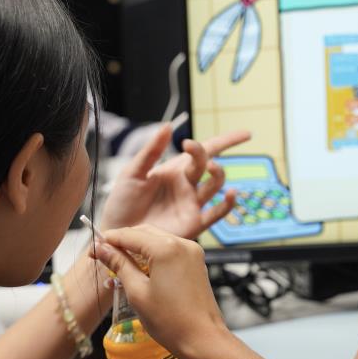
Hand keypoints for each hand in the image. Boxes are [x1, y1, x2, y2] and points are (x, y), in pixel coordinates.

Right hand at [92, 225, 226, 358]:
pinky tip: (140, 269)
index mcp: (166, 248)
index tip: (93, 249)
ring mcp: (192, 252)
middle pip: (144, 233)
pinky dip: (153, 255)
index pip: (129, 235)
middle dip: (122, 242)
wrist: (203, 339)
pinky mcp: (196, 262)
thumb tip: (102, 249)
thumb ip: (119, 265)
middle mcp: (182, 244)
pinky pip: (170, 250)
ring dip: (137, 249)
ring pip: (157, 240)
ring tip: (118, 265)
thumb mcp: (137, 292)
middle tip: (102, 256)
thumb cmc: (170, 321)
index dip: (108, 240)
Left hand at [98, 125, 250, 238]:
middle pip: (208, 164)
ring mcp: (192, 204)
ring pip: (215, 185)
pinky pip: (216, 213)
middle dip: (207, 153)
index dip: (226, 140)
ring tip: (210, 168)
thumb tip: (169, 126)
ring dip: (218, 174)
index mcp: (175, 169)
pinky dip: (227, 204)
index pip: (205, 150)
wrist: (117, 232)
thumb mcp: (132, 172)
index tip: (240, 134)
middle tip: (192, 148)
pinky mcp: (193, 223)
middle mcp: (187, 185)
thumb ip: (151, 151)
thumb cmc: (122, 202)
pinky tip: (232, 194)